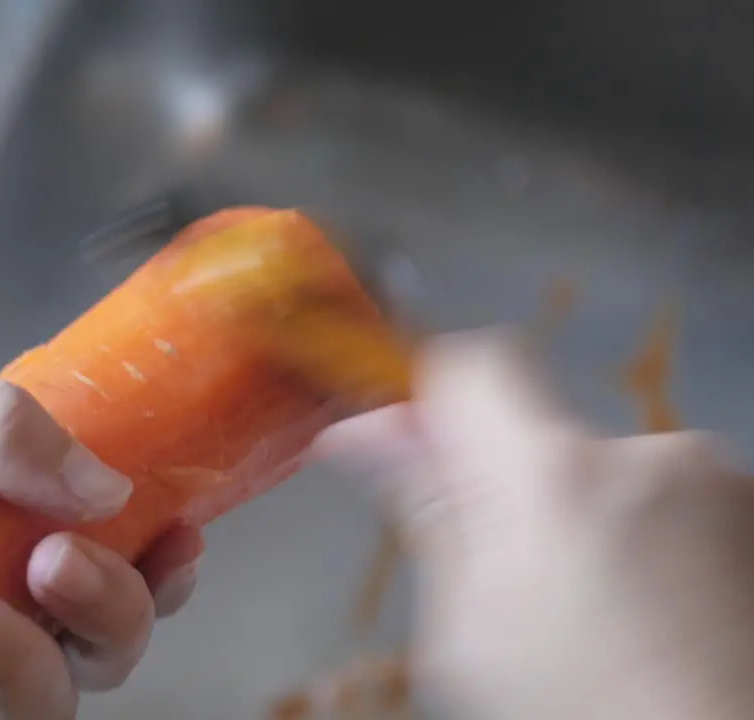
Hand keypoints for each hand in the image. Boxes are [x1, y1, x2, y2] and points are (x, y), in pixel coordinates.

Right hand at [317, 330, 753, 719]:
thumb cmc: (590, 713)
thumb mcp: (465, 629)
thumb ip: (425, 510)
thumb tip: (369, 435)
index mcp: (552, 478)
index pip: (470, 368)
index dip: (430, 397)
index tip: (412, 440)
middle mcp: (641, 455)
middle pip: (537, 432)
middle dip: (507, 487)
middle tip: (505, 576)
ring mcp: (709, 479)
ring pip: (600, 468)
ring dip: (578, 516)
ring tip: (586, 611)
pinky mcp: (744, 507)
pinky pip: (662, 495)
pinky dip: (640, 536)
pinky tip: (637, 610)